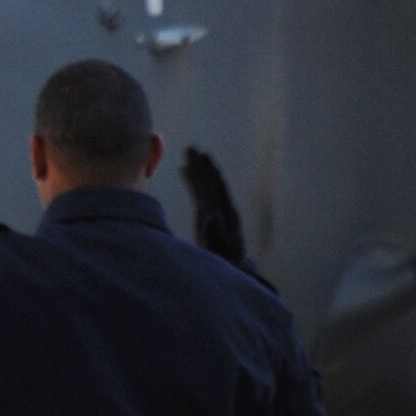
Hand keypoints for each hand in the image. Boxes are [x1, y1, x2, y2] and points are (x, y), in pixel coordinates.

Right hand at [181, 147, 246, 265]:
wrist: (231, 268)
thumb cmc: (226, 260)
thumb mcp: (222, 249)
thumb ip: (217, 233)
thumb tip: (211, 215)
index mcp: (225, 212)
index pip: (217, 186)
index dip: (210, 171)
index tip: (201, 156)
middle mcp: (221, 206)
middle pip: (212, 181)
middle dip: (202, 165)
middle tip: (192, 148)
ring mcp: (214, 209)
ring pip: (205, 184)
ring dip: (197, 169)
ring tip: (188, 154)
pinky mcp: (207, 214)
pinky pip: (198, 192)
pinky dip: (192, 180)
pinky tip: (184, 170)